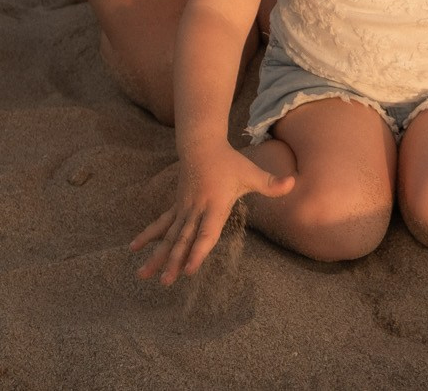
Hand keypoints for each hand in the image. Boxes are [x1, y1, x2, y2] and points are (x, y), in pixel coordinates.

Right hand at [130, 148, 294, 285]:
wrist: (201, 145)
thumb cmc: (229, 162)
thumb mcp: (251, 172)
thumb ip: (271, 182)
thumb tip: (294, 182)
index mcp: (214, 205)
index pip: (206, 233)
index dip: (198, 252)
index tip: (189, 270)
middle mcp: (196, 210)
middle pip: (183, 240)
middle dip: (174, 262)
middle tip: (166, 282)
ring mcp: (184, 209)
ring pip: (168, 236)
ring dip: (156, 256)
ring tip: (142, 275)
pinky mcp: (178, 208)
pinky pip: (161, 225)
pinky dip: (148, 237)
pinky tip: (134, 249)